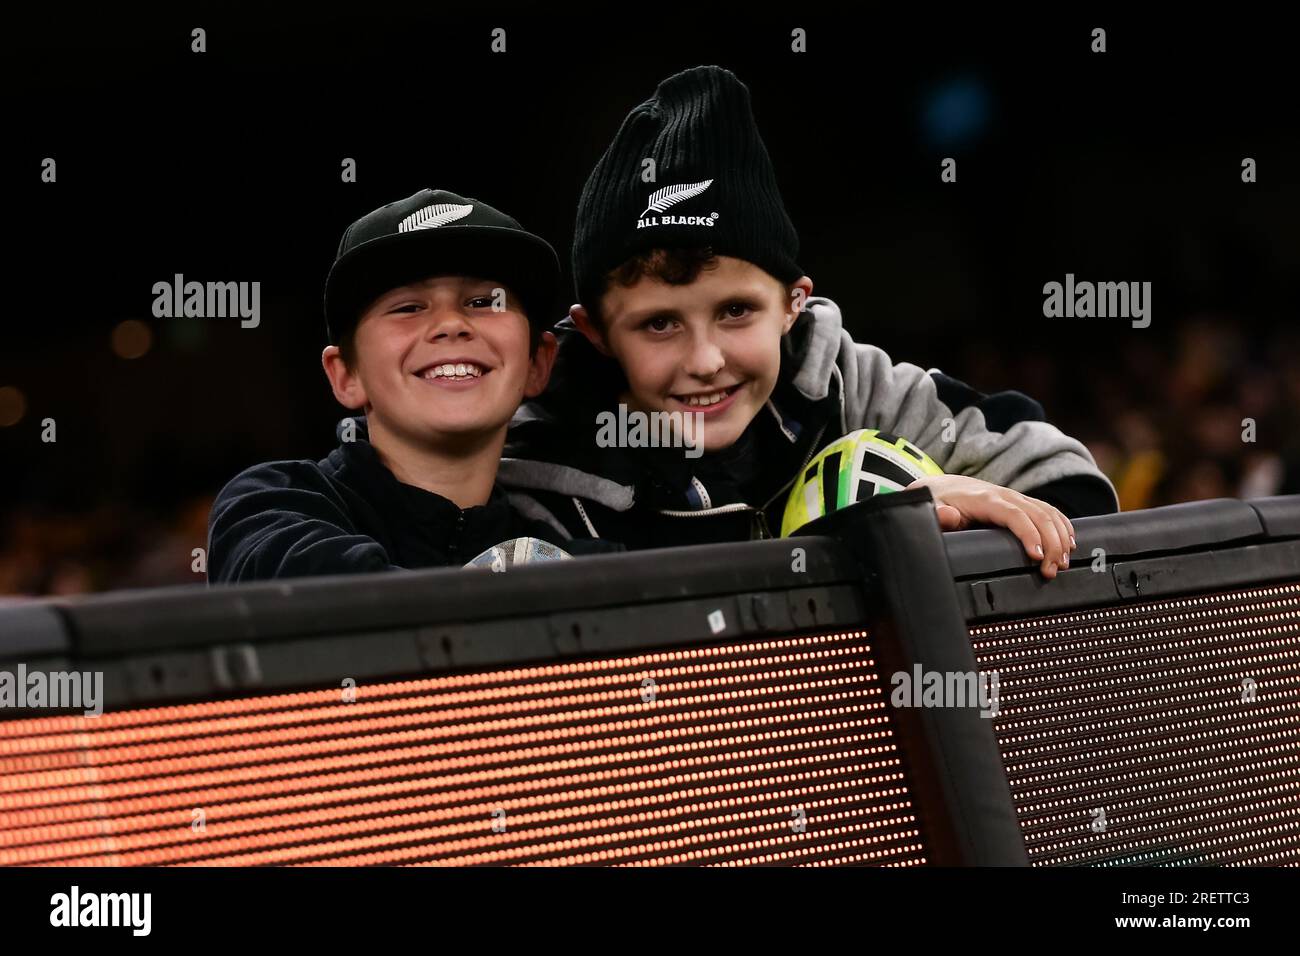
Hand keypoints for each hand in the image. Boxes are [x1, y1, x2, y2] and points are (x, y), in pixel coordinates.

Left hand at [907, 475, 1075, 578]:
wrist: (941, 487)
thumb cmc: (937, 502)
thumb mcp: (930, 509)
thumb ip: (938, 515)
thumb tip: (948, 515)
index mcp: (985, 500)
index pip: (1015, 515)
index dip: (1029, 535)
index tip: (1037, 557)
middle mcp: (1005, 495)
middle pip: (1038, 515)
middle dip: (1051, 543)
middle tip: (1052, 570)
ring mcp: (1015, 498)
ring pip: (1048, 513)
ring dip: (1061, 537)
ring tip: (1064, 563)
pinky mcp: (1021, 503)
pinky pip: (1048, 511)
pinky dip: (1063, 526)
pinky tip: (1070, 544)